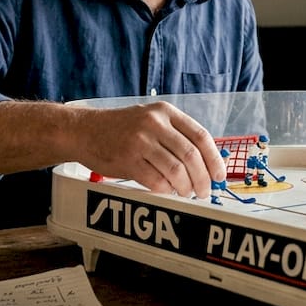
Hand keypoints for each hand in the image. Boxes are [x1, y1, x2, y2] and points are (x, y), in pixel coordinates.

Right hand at [72, 101, 223, 198]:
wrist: (85, 130)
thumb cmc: (121, 129)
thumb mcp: (150, 119)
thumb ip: (175, 134)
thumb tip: (206, 161)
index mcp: (165, 112)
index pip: (200, 136)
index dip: (214, 159)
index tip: (219, 175)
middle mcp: (154, 124)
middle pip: (191, 155)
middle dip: (202, 178)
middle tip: (204, 191)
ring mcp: (140, 141)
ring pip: (176, 171)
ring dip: (185, 187)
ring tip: (186, 193)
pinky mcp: (127, 160)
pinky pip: (156, 181)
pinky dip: (166, 191)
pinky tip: (167, 191)